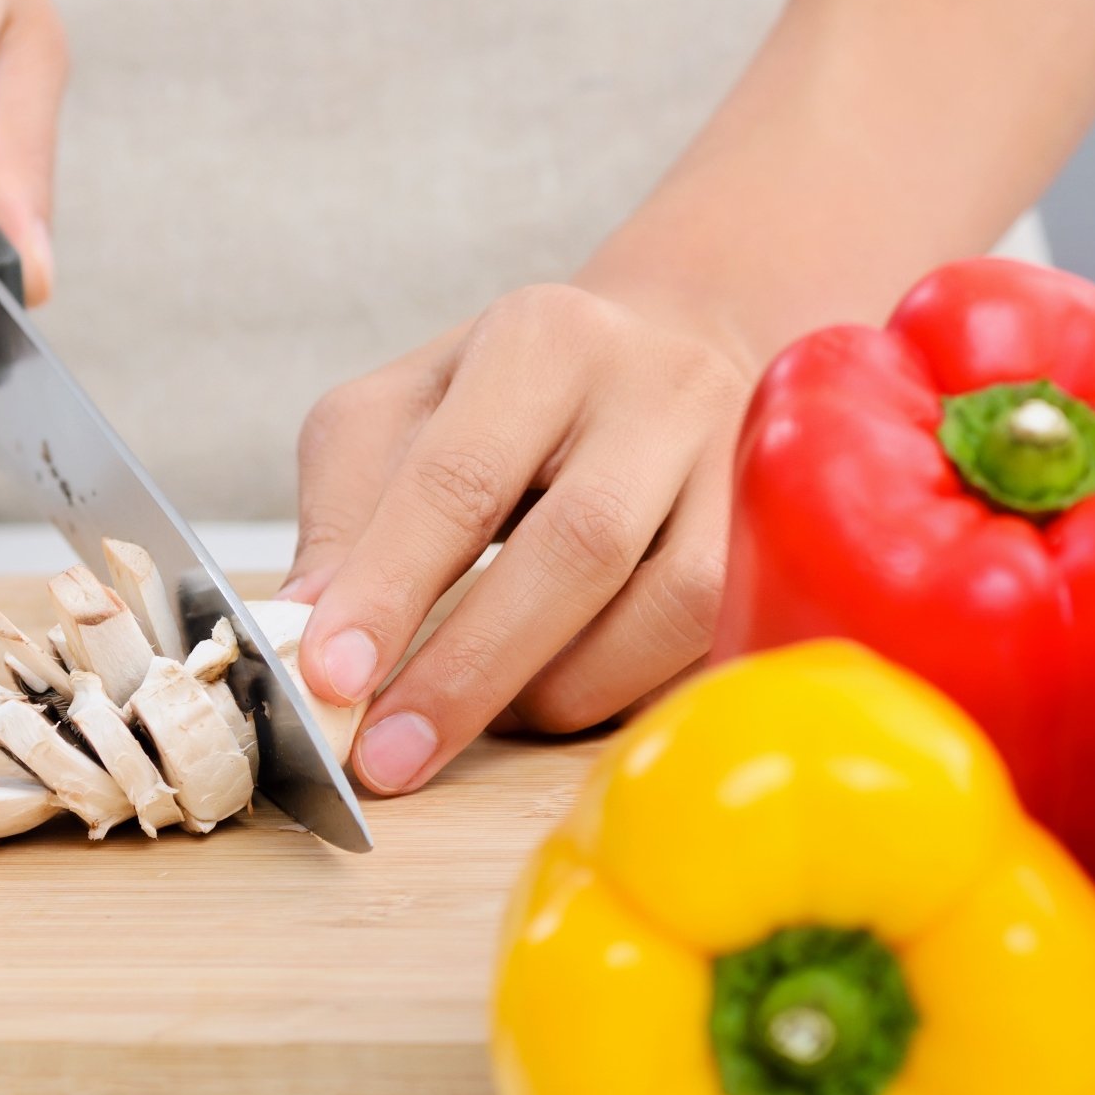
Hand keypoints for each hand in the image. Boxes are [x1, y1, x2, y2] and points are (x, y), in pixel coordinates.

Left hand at [283, 285, 753, 794]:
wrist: (668, 355)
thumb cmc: (512, 400)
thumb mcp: (399, 414)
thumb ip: (347, 509)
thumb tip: (306, 626)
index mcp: (540, 340)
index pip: (458, 476)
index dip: (391, 586)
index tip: (331, 677)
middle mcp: (657, 388)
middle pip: (577, 547)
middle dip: (470, 668)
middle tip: (387, 754)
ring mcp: (742, 464)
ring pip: (670, 606)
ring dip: (560, 689)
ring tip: (480, 718)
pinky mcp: (788, 540)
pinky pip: (718, 642)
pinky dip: (632, 690)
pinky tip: (564, 696)